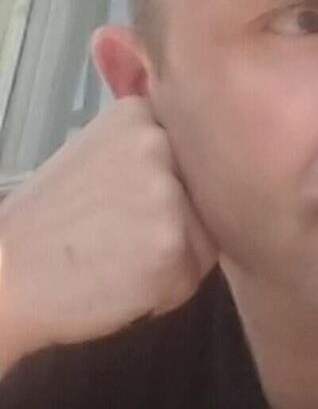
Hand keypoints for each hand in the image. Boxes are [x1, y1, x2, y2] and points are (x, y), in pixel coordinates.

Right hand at [0, 96, 217, 368]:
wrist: (4, 275)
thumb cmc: (49, 224)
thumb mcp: (96, 157)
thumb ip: (145, 150)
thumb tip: (207, 152)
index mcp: (139, 114)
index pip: (192, 160)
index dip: (167, 192)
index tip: (124, 205)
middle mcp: (159, 142)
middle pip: (202, 199)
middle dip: (173, 226)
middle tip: (115, 238)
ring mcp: (167, 191)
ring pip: (203, 240)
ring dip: (171, 262)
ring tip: (116, 261)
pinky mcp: (171, 244)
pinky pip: (190, 278)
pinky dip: (163, 293)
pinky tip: (118, 283)